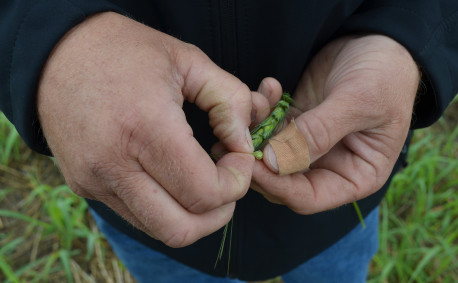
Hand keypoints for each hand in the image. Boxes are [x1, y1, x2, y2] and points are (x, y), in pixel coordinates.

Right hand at [37, 12, 259, 246]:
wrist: (56, 53)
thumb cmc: (126, 50)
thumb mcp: (188, 60)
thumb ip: (230, 100)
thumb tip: (244, 144)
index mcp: (146, 127)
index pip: (205, 192)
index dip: (237, 182)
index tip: (238, 155)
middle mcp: (114, 163)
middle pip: (182, 229)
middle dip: (218, 213)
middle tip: (227, 182)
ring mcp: (94, 180)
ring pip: (159, 230)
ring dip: (192, 216)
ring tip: (201, 180)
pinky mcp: (83, 185)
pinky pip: (136, 215)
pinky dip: (164, 207)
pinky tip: (169, 176)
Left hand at [252, 35, 419, 213]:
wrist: (380, 40)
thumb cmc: (384, 75)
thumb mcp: (358, 102)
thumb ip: (318, 134)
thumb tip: (275, 163)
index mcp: (355, 176)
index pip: (309, 197)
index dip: (279, 186)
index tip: (254, 166)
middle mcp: (329, 166)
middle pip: (282, 180)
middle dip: (258, 162)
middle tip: (236, 139)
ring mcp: (309, 145)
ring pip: (269, 154)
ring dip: (256, 132)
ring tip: (256, 102)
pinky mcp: (296, 123)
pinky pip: (269, 126)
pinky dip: (263, 111)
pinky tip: (268, 88)